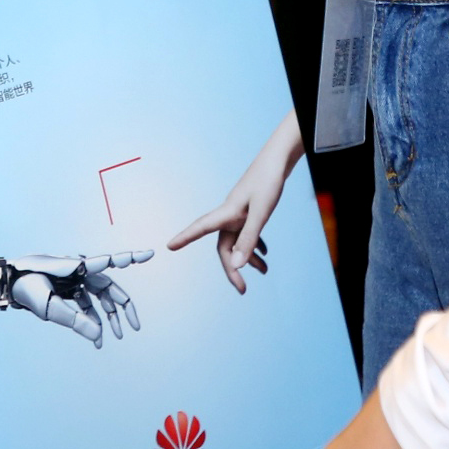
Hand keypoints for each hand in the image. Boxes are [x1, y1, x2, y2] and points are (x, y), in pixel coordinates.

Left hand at [1, 251, 149, 345]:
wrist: (6, 284)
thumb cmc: (24, 287)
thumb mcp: (48, 306)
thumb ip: (74, 321)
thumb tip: (98, 336)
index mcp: (77, 266)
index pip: (109, 261)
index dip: (131, 258)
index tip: (151, 253)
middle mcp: (80, 270)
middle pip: (110, 288)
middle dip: (124, 309)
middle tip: (135, 328)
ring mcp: (75, 280)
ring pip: (100, 298)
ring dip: (109, 318)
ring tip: (117, 337)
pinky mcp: (69, 289)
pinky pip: (87, 305)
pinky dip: (92, 321)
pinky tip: (97, 338)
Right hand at [167, 110, 302, 292]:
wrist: (279, 159)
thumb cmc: (268, 181)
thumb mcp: (261, 213)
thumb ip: (249, 239)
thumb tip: (237, 264)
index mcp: (227, 213)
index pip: (200, 228)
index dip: (184, 238)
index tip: (169, 246)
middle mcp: (230, 214)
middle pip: (224, 246)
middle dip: (232, 269)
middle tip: (242, 289)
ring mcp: (240, 212)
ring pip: (237, 241)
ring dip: (248, 258)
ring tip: (264, 271)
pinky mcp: (250, 210)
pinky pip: (247, 233)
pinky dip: (254, 245)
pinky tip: (264, 253)